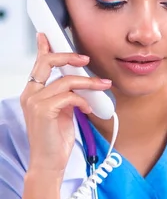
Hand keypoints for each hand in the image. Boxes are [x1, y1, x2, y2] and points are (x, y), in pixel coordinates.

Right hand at [20, 33, 111, 174]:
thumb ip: (66, 95)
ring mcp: (35, 102)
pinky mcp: (44, 110)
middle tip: (86, 59)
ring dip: (89, 82)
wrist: (49, 162)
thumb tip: (80, 83)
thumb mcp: (63, 111)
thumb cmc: (56, 139)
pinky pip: (70, 96)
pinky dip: (83, 100)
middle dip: (69, 56)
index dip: (44, 48)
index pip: (38, 64)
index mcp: (32, 93)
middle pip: (48, 62)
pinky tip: (88, 108)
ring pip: (66, 80)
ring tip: (102, 86)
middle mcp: (30, 94)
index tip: (48, 36)